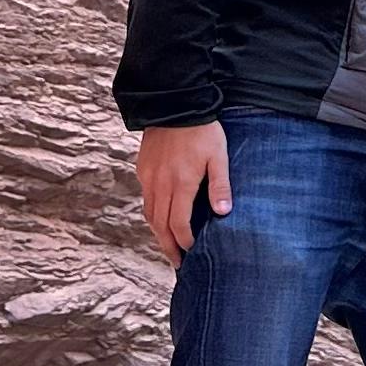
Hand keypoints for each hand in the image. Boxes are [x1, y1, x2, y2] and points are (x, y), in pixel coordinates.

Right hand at [136, 119, 231, 264]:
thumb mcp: (218, 156)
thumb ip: (220, 186)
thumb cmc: (202, 130)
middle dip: (168, 247)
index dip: (184, 242)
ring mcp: (148, 177)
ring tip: (168, 245)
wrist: (174, 102)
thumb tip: (223, 214)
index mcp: (180, 184)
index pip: (178, 224)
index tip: (192, 252)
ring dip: (158, 233)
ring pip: (149, 214)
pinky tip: (160, 217)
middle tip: (177, 262)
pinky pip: (145, 198)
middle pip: (160, 226)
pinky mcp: (143, 168)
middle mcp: (160, 184)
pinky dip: (152, 213)